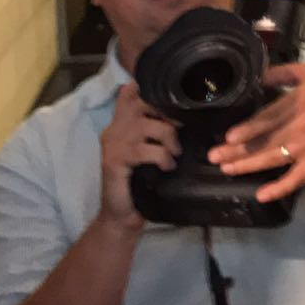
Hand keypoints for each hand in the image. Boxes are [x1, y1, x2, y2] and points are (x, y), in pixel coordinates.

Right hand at [98, 84, 179, 233]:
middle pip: (143, 101)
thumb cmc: (142, 180)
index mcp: (122, 122)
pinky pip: (146, 149)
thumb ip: (161, 129)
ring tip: (174, 154)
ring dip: (170, 139)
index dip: (153, 89)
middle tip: (180, 131)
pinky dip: (163, 157)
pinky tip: (166, 167)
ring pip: (150, 125)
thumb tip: (191, 112)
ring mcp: (112, 143)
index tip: (177, 100)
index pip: (132, 91)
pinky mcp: (114, 160)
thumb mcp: (153, 149)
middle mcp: (114, 127)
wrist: (122, 214)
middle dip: (169, 114)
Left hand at [208, 64, 304, 202]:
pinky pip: (297, 177)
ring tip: (228, 169)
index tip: (228, 137)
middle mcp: (301, 124)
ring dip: (249, 165)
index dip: (247, 129)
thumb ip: (285, 72)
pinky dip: (280, 187)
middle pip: (265, 139)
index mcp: (299, 102)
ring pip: (274, 157)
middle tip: (215, 157)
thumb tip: (258, 75)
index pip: (267, 117)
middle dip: (238, 150)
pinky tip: (262, 195)